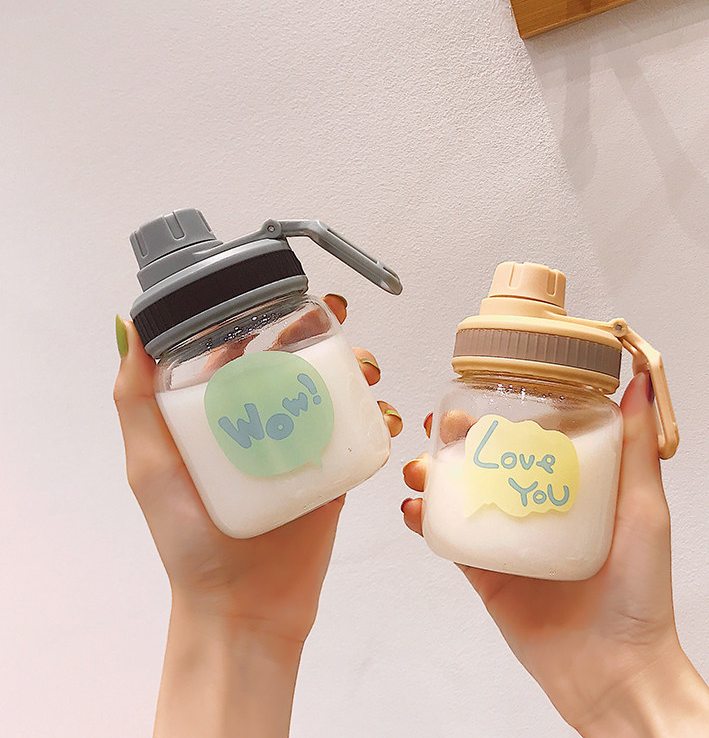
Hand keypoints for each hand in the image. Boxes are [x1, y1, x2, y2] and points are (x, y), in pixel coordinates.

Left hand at [114, 294, 401, 736]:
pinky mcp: (333, 473)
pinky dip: (378, 417)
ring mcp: (300, 446)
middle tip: (340, 325)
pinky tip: (383, 412)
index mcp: (220, 413)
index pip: (247, 348)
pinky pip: (360, 435)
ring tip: (365, 371)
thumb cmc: (188, 541)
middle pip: (299, 362)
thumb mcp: (150, 466)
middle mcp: (262, 422)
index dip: (271, 316)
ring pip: (335, 392)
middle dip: (324, 336)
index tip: (294, 297)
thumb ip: (136, 401)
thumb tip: (128, 325)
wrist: (243, 608)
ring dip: (357, 370)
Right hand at [401, 374, 708, 737]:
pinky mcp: (487, 573)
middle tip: (438, 426)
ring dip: (434, 476)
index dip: (501, 414)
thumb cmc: (640, 591)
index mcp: (572, 488)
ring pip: (463, 497)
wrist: (615, 669)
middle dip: (456, 440)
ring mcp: (509, 540)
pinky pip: (452, 542)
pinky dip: (428, 522)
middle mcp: (537, 508)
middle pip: (488, 462)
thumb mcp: (645, 508)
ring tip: (420, 468)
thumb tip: (641, 383)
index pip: (530, 438)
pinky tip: (416, 509)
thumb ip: (638, 448)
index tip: (479, 396)